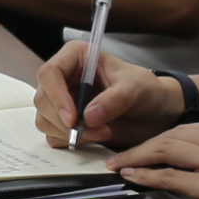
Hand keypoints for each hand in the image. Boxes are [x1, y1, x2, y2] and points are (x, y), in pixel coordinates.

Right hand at [32, 41, 194, 151]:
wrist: (155, 112)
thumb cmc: (146, 90)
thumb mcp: (135, 89)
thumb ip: (114, 100)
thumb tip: (88, 116)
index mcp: (76, 57)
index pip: (50, 73)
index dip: (57, 97)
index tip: (73, 118)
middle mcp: (64, 78)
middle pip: (43, 99)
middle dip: (64, 121)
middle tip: (93, 131)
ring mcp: (62, 101)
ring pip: (45, 119)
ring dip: (68, 133)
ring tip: (100, 133)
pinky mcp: (66, 121)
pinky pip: (54, 135)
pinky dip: (70, 141)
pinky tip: (94, 137)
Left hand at [110, 118, 198, 198]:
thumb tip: (168, 148)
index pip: (187, 127)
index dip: (156, 137)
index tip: (138, 147)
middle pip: (174, 136)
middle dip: (142, 147)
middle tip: (119, 157)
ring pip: (167, 151)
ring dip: (138, 159)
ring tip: (120, 166)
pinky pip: (170, 177)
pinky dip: (147, 177)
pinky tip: (133, 178)